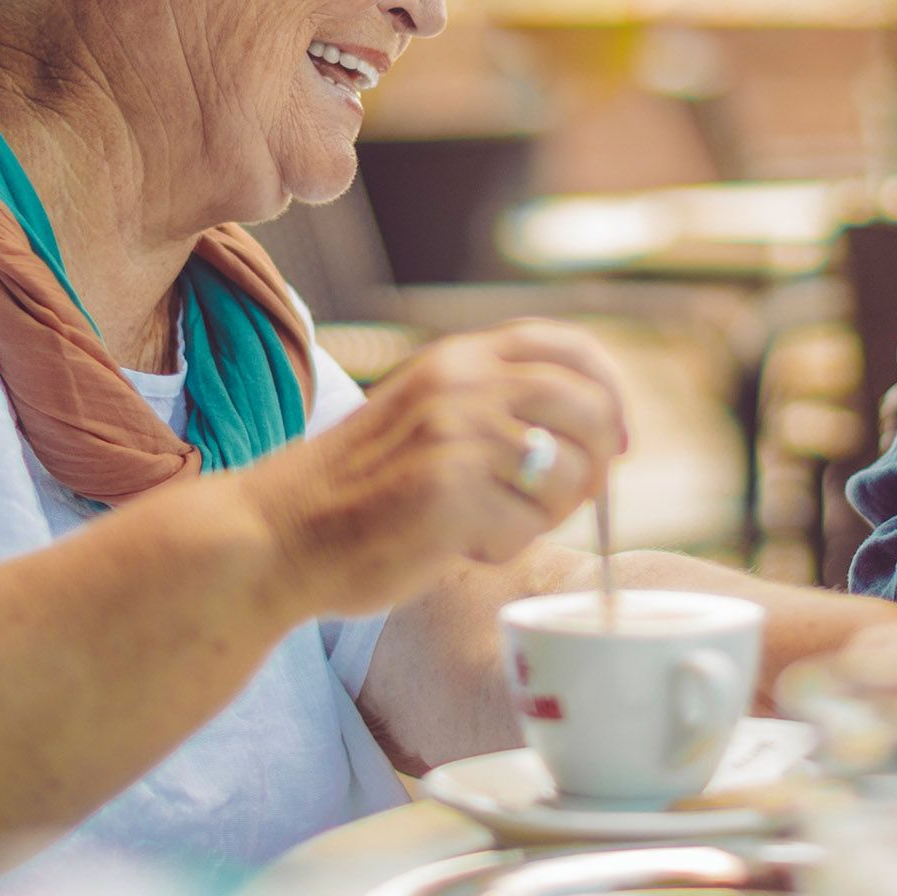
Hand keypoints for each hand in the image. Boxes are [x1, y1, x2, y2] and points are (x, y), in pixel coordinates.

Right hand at [234, 321, 627, 616]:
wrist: (279, 533)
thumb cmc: (358, 489)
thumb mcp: (427, 413)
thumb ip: (495, 406)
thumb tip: (600, 434)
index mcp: (458, 359)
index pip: (568, 348)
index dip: (610, 392)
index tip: (617, 437)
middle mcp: (463, 386)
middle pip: (590, 412)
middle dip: (597, 465)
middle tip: (567, 501)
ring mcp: (458, 438)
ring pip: (567, 476)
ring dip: (545, 514)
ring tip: (489, 524)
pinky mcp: (451, 496)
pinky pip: (526, 528)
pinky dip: (503, 548)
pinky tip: (458, 545)